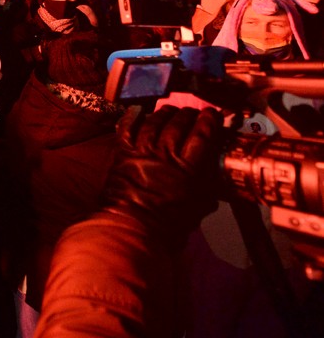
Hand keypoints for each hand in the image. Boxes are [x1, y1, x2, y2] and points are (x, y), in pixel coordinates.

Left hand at [102, 106, 225, 247]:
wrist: (131, 227)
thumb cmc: (166, 224)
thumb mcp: (197, 208)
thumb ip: (207, 191)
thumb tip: (214, 185)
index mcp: (188, 167)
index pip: (203, 134)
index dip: (209, 120)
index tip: (213, 114)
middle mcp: (166, 153)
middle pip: (180, 123)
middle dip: (189, 114)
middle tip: (193, 113)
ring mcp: (143, 150)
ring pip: (156, 121)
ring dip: (165, 113)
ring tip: (171, 111)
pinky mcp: (123, 152)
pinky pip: (127, 127)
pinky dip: (133, 116)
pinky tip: (138, 110)